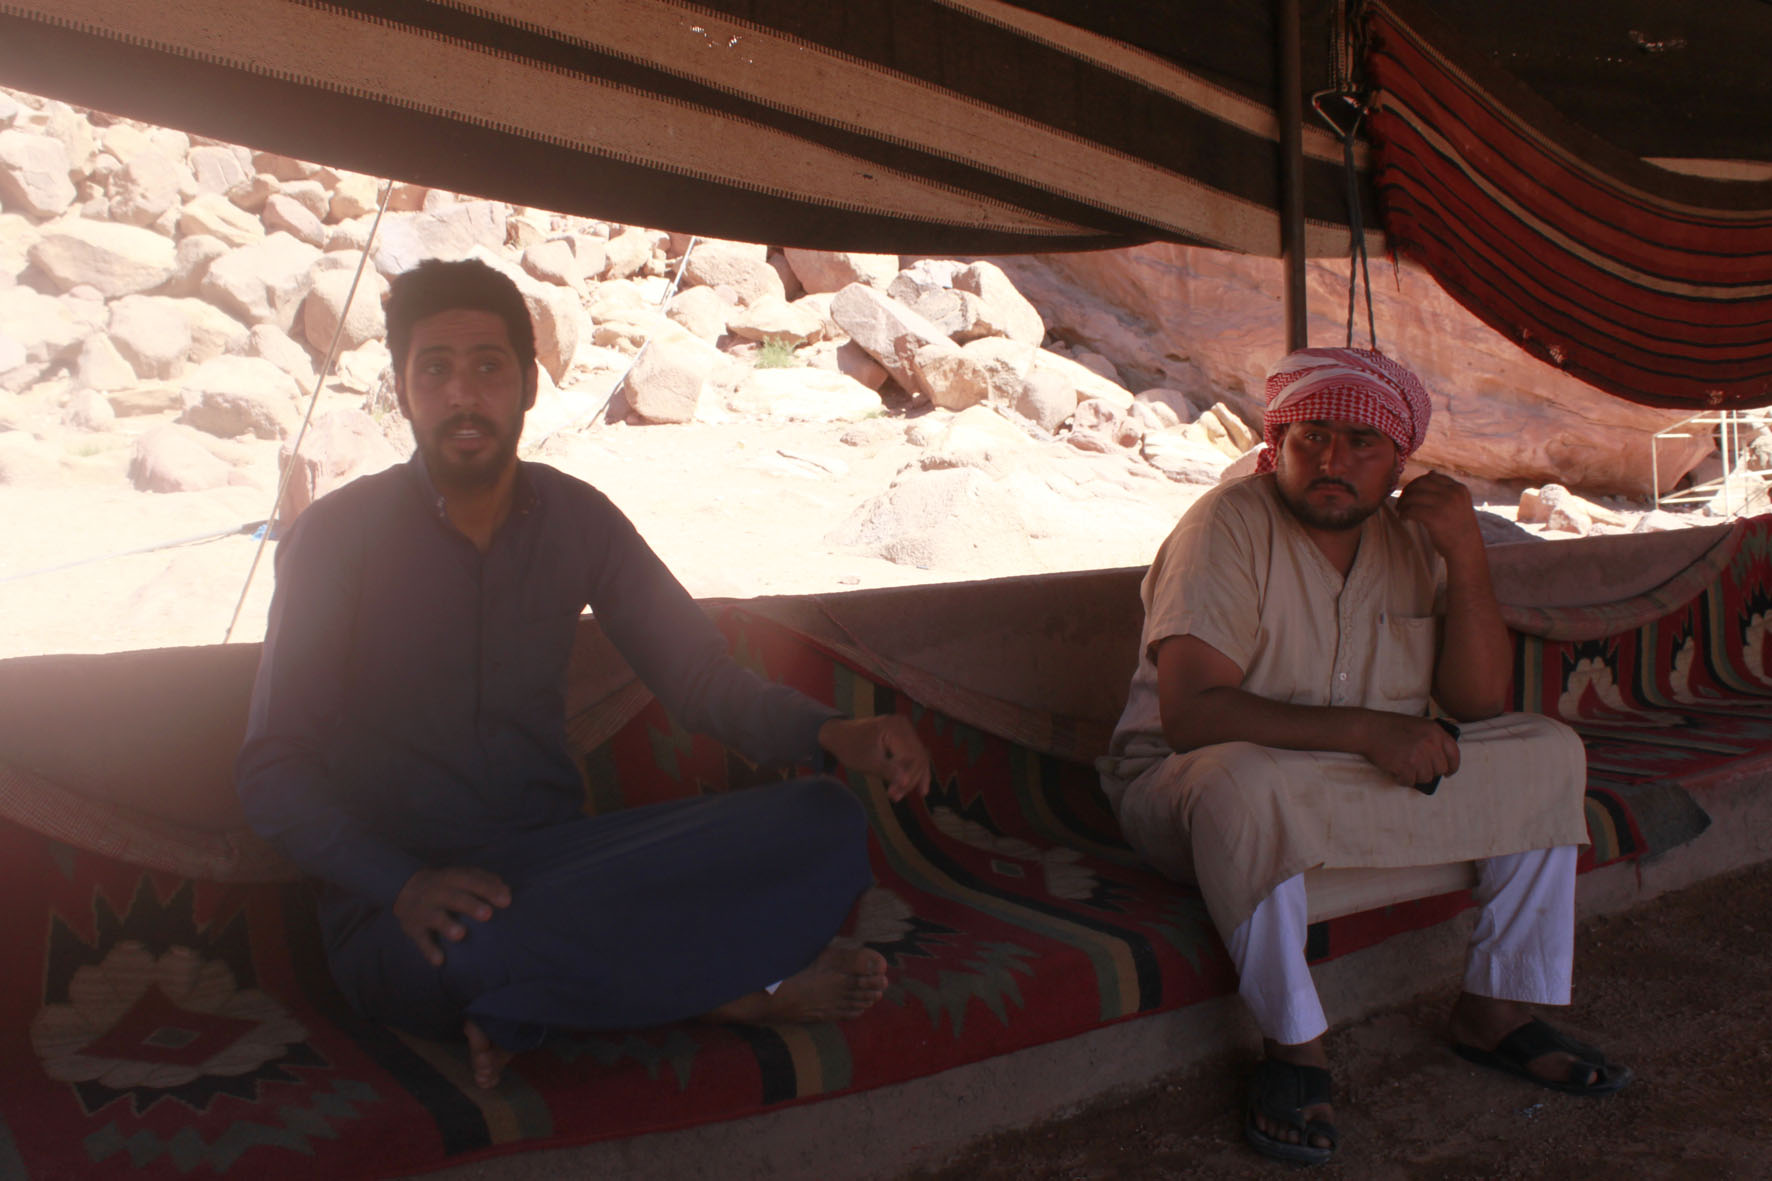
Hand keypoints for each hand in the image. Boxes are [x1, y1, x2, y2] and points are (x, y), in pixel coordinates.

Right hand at [393, 866, 511, 966]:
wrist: (404, 886)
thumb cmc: (446, 884)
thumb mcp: (461, 876)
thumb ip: (484, 881)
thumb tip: (507, 892)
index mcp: (452, 878)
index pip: (471, 880)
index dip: (488, 889)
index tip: (506, 901)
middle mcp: (437, 892)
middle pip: (454, 898)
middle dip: (471, 905)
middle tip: (488, 914)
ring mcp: (424, 910)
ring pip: (435, 917)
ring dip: (447, 925)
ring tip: (461, 935)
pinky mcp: (413, 928)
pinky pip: (421, 939)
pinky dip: (429, 950)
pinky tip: (439, 960)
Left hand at [818, 715, 930, 801]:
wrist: (838, 735)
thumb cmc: (850, 748)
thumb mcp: (868, 762)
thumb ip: (889, 771)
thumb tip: (906, 782)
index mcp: (895, 728)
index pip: (913, 756)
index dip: (909, 777)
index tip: (896, 795)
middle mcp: (903, 724)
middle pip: (918, 757)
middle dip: (910, 779)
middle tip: (896, 797)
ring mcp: (904, 728)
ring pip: (918, 757)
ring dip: (912, 777)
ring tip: (900, 794)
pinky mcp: (902, 735)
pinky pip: (913, 754)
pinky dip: (912, 770)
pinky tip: (918, 786)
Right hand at [1359, 711, 1459, 786]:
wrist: (1368, 729)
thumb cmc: (1390, 727)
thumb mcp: (1418, 725)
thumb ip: (1432, 738)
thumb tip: (1440, 761)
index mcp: (1435, 731)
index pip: (1454, 753)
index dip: (1453, 766)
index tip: (1448, 772)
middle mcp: (1430, 743)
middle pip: (1440, 769)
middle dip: (1429, 772)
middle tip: (1417, 769)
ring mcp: (1418, 754)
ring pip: (1426, 777)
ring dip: (1415, 776)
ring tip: (1405, 769)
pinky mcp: (1405, 765)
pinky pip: (1410, 781)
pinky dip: (1403, 780)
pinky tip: (1397, 772)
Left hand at [1396, 471, 1481, 560]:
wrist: (1466, 549)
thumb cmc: (1460, 527)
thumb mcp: (1459, 503)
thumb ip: (1446, 489)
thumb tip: (1430, 472)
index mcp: (1459, 488)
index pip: (1432, 477)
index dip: (1417, 483)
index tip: (1410, 492)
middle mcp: (1453, 494)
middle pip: (1420, 484)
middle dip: (1407, 491)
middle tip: (1401, 501)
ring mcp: (1444, 504)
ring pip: (1413, 496)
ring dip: (1403, 503)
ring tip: (1401, 510)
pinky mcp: (1434, 517)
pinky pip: (1411, 510)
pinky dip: (1404, 513)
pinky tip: (1404, 518)